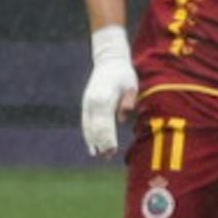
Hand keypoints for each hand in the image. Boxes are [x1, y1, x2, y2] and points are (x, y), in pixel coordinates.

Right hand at [80, 26, 137, 155]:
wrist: (109, 61)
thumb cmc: (124, 75)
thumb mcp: (132, 85)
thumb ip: (128, 100)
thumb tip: (122, 117)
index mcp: (104, 98)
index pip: (104, 123)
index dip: (107, 138)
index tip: (112, 150)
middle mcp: (92, 102)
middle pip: (95, 128)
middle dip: (101, 143)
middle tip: (108, 156)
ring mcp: (87, 104)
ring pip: (88, 127)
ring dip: (94, 142)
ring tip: (101, 156)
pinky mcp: (86, 105)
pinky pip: (85, 123)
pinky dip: (88, 136)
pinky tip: (92, 148)